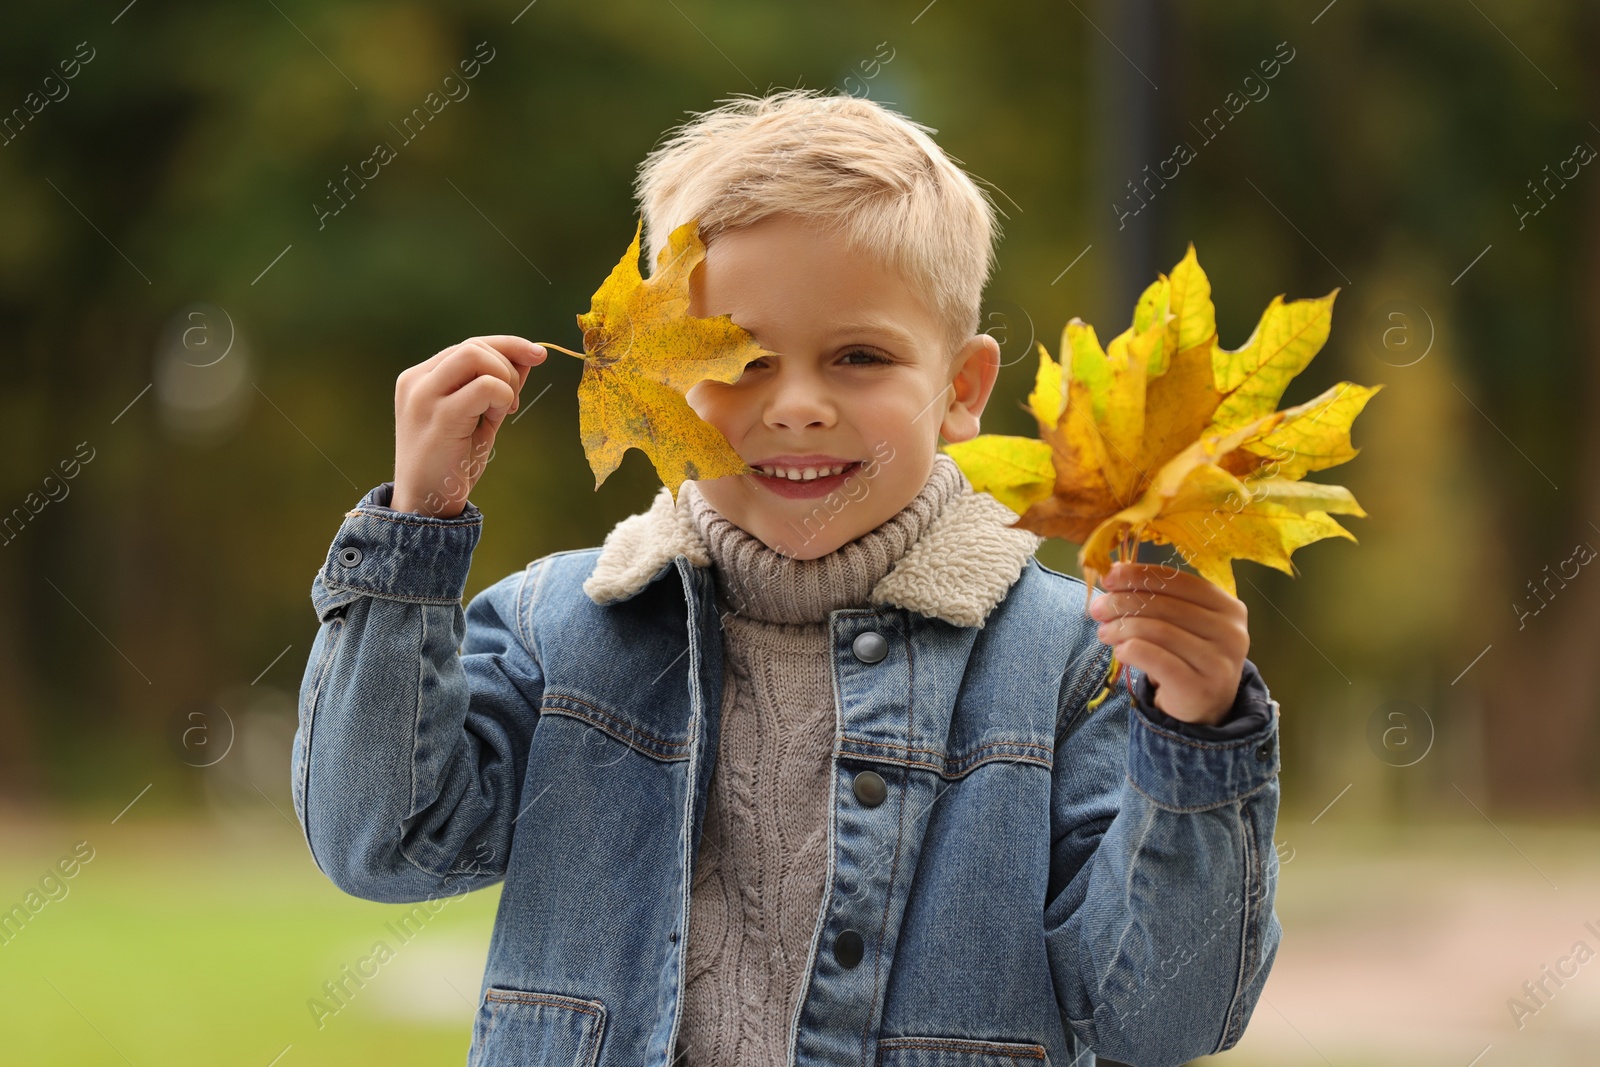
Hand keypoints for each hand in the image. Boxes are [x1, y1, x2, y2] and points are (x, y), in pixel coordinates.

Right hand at [393, 336, 545, 516]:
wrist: (426, 503)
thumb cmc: (452, 462)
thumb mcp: (478, 416)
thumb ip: (497, 385)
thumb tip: (529, 356)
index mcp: (420, 378)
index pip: (468, 345)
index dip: (507, 346)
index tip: (537, 355)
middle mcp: (416, 381)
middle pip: (474, 345)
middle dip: (508, 365)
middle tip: (513, 403)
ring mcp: (424, 396)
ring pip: (476, 355)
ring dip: (504, 379)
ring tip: (503, 410)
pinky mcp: (440, 416)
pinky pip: (486, 386)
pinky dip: (503, 397)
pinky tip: (498, 418)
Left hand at [1087, 561, 1248, 726]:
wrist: (1204, 707)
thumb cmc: (1187, 656)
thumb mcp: (1181, 623)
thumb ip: (1157, 599)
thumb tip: (1113, 576)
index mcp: (1227, 606)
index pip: (1178, 581)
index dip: (1139, 575)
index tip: (1109, 578)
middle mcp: (1230, 632)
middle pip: (1164, 605)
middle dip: (1122, 603)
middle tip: (1098, 609)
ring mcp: (1219, 661)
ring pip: (1157, 631)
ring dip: (1122, 628)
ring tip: (1104, 632)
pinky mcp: (1200, 687)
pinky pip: (1156, 660)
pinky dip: (1131, 651)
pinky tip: (1120, 651)